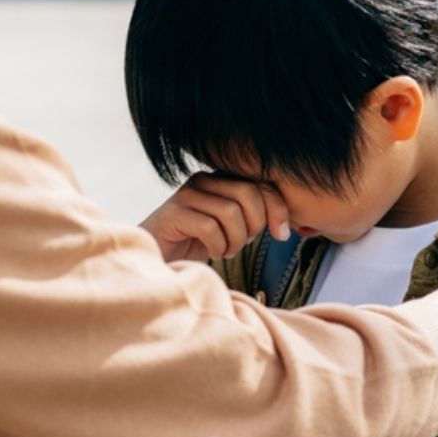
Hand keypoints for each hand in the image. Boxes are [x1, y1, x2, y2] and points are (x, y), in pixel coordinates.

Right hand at [140, 172, 290, 262]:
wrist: (155, 257)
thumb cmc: (194, 243)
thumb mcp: (229, 228)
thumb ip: (252, 217)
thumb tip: (282, 222)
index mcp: (218, 179)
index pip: (259, 183)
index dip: (277, 208)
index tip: (282, 234)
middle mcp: (202, 180)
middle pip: (248, 193)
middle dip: (254, 225)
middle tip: (241, 244)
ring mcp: (186, 195)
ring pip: (231, 212)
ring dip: (234, 240)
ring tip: (224, 250)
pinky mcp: (173, 213)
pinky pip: (210, 228)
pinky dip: (216, 246)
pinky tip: (211, 252)